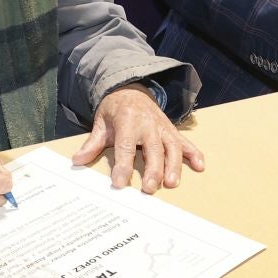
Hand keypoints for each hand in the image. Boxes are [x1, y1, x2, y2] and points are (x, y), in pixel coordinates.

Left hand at [71, 85, 204, 194]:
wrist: (131, 88)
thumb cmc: (115, 110)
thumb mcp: (101, 123)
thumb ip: (92, 143)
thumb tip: (77, 160)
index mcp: (128, 121)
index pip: (125, 147)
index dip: (122, 167)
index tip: (119, 184)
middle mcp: (148, 124)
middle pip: (153, 149)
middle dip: (152, 170)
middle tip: (149, 189)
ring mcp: (163, 127)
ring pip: (172, 147)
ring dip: (174, 165)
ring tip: (171, 183)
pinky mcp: (172, 130)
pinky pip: (185, 142)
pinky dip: (194, 153)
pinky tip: (200, 166)